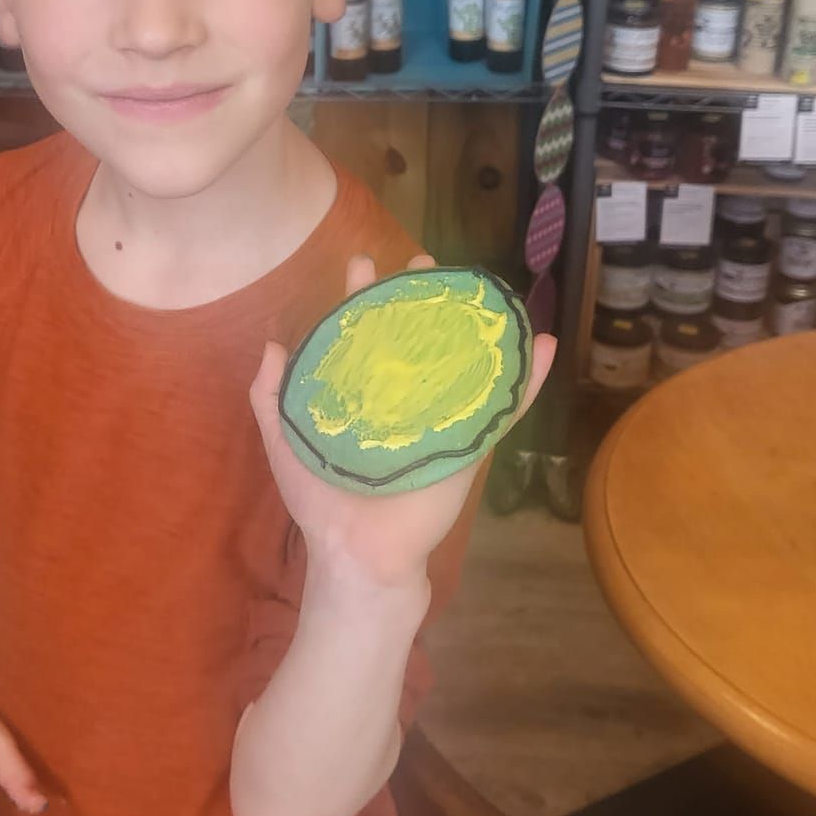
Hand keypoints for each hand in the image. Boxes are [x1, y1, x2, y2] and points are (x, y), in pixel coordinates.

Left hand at [249, 254, 556, 595]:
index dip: (362, 298)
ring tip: (483, 287)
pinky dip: (530, 379)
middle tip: (425, 262)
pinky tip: (545, 344)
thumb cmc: (320, 502)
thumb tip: (272, 343)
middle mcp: (402, 398)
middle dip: (420, 296)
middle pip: (416, 336)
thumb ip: (270, 395)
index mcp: (359, 394)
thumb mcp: (284, 442)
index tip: (363, 263)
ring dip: (475, 323)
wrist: (357, 552)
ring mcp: (441, 418)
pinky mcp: (471, 442)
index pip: (362, 334)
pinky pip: (506, 407)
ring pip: (463, 360)